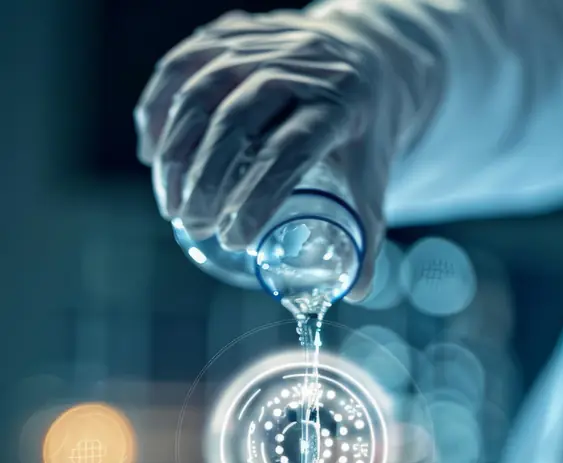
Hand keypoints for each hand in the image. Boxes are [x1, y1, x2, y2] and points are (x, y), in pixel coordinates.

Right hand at [133, 6, 442, 298]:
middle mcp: (299, 65)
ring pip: (203, 90)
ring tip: (173, 205)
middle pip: (237, 119)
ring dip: (178, 152)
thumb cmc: (364, 132)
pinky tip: (152, 153)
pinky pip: (183, 65)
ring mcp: (262, 43)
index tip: (233, 241)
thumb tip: (355, 294)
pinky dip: (160, 109)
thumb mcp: (374, 178)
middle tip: (197, 227)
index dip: (256, 197)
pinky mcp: (233, 33)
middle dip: (208, 179)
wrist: (368, 58)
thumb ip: (367, 235)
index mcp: (337, 104)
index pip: (288, 151)